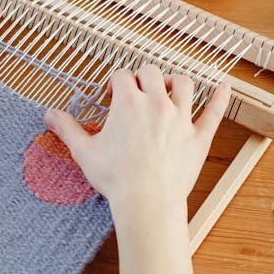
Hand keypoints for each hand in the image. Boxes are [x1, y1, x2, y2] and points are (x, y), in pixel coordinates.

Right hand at [45, 65, 229, 273]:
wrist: (146, 201)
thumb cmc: (115, 177)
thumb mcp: (84, 151)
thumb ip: (66, 128)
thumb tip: (48, 114)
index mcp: (128, 101)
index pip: (122, 75)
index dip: (115, 81)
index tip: (112, 93)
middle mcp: (157, 102)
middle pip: (152, 72)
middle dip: (143, 77)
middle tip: (136, 90)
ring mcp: (181, 118)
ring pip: (184, 84)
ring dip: (175, 81)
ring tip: (169, 87)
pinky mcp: (198, 136)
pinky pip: (214, 112)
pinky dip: (220, 99)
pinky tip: (224, 88)